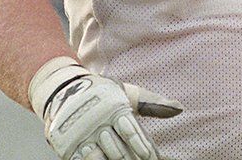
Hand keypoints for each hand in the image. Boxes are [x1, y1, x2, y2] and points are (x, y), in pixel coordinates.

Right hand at [29, 56, 182, 159]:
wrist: (62, 89)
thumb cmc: (101, 92)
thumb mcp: (126, 93)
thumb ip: (152, 103)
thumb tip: (179, 108)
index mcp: (112, 107)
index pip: (130, 131)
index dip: (142, 147)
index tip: (151, 158)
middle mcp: (96, 121)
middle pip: (118, 150)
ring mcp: (80, 134)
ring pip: (101, 158)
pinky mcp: (67, 144)